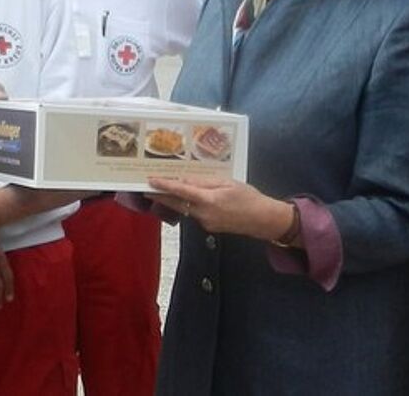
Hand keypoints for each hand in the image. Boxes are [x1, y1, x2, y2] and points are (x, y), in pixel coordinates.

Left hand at [146, 175, 293, 241]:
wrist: (262, 220)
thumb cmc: (249, 198)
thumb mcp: (227, 182)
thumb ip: (205, 182)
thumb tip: (186, 180)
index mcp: (209, 201)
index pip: (181, 192)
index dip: (164, 186)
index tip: (151, 180)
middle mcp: (204, 215)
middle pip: (176, 203)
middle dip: (161, 194)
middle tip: (147, 186)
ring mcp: (205, 223)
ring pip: (184, 209)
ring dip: (174, 199)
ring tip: (165, 188)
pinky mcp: (208, 227)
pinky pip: (194, 214)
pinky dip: (188, 205)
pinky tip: (189, 197)